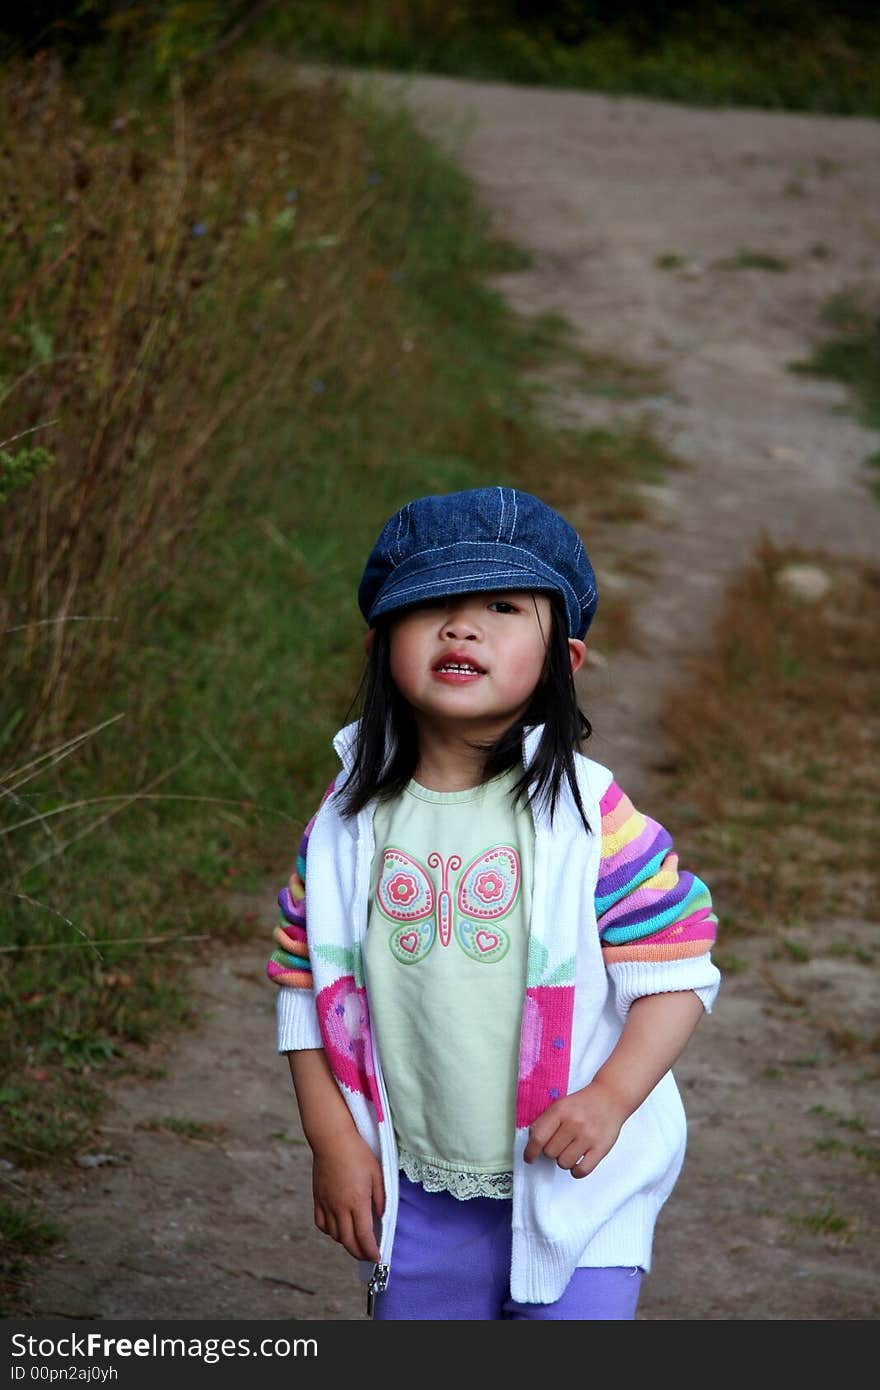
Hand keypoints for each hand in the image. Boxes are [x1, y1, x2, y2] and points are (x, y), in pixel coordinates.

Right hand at [312, 1129, 384, 1260]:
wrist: (332, 1140)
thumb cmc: (357, 1153)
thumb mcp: (377, 1173)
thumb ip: (381, 1197)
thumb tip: (381, 1216)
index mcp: (357, 1202)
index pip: (364, 1236)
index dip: (371, 1251)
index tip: (377, 1257)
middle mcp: (340, 1207)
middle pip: (348, 1241)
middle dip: (359, 1253)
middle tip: (367, 1255)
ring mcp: (327, 1204)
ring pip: (335, 1235)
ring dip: (346, 1242)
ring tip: (355, 1240)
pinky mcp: (318, 1199)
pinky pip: (322, 1224)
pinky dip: (331, 1232)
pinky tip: (338, 1228)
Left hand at [522, 1078, 626, 1178]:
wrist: (610, 1098)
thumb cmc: (582, 1104)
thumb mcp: (561, 1105)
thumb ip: (546, 1122)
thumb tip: (532, 1143)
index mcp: (560, 1110)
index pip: (538, 1137)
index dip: (530, 1151)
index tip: (529, 1158)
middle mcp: (574, 1123)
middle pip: (550, 1152)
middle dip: (551, 1151)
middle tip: (560, 1143)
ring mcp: (588, 1137)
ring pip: (564, 1163)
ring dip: (564, 1160)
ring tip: (570, 1149)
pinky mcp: (601, 1148)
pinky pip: (581, 1171)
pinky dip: (576, 1170)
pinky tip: (577, 1161)